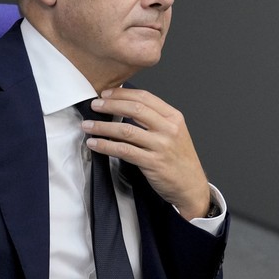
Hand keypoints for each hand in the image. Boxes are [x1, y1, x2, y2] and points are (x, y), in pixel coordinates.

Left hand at [81, 87, 211, 218]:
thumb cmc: (180, 159)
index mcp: (174, 117)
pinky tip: (95, 144)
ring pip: (126, 130)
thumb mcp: (174, 132)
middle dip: (110, 105)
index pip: (145, 97)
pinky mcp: (152, 163)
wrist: (191, 185)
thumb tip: (125, 107)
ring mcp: (161, 146)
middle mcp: (169, 129)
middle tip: (94, 105)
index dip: (122, 93)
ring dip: (102, 126)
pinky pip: (124, 151)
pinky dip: (106, 146)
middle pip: (135, 109)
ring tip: (88, 125)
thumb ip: (155, 119)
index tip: (106, 93)